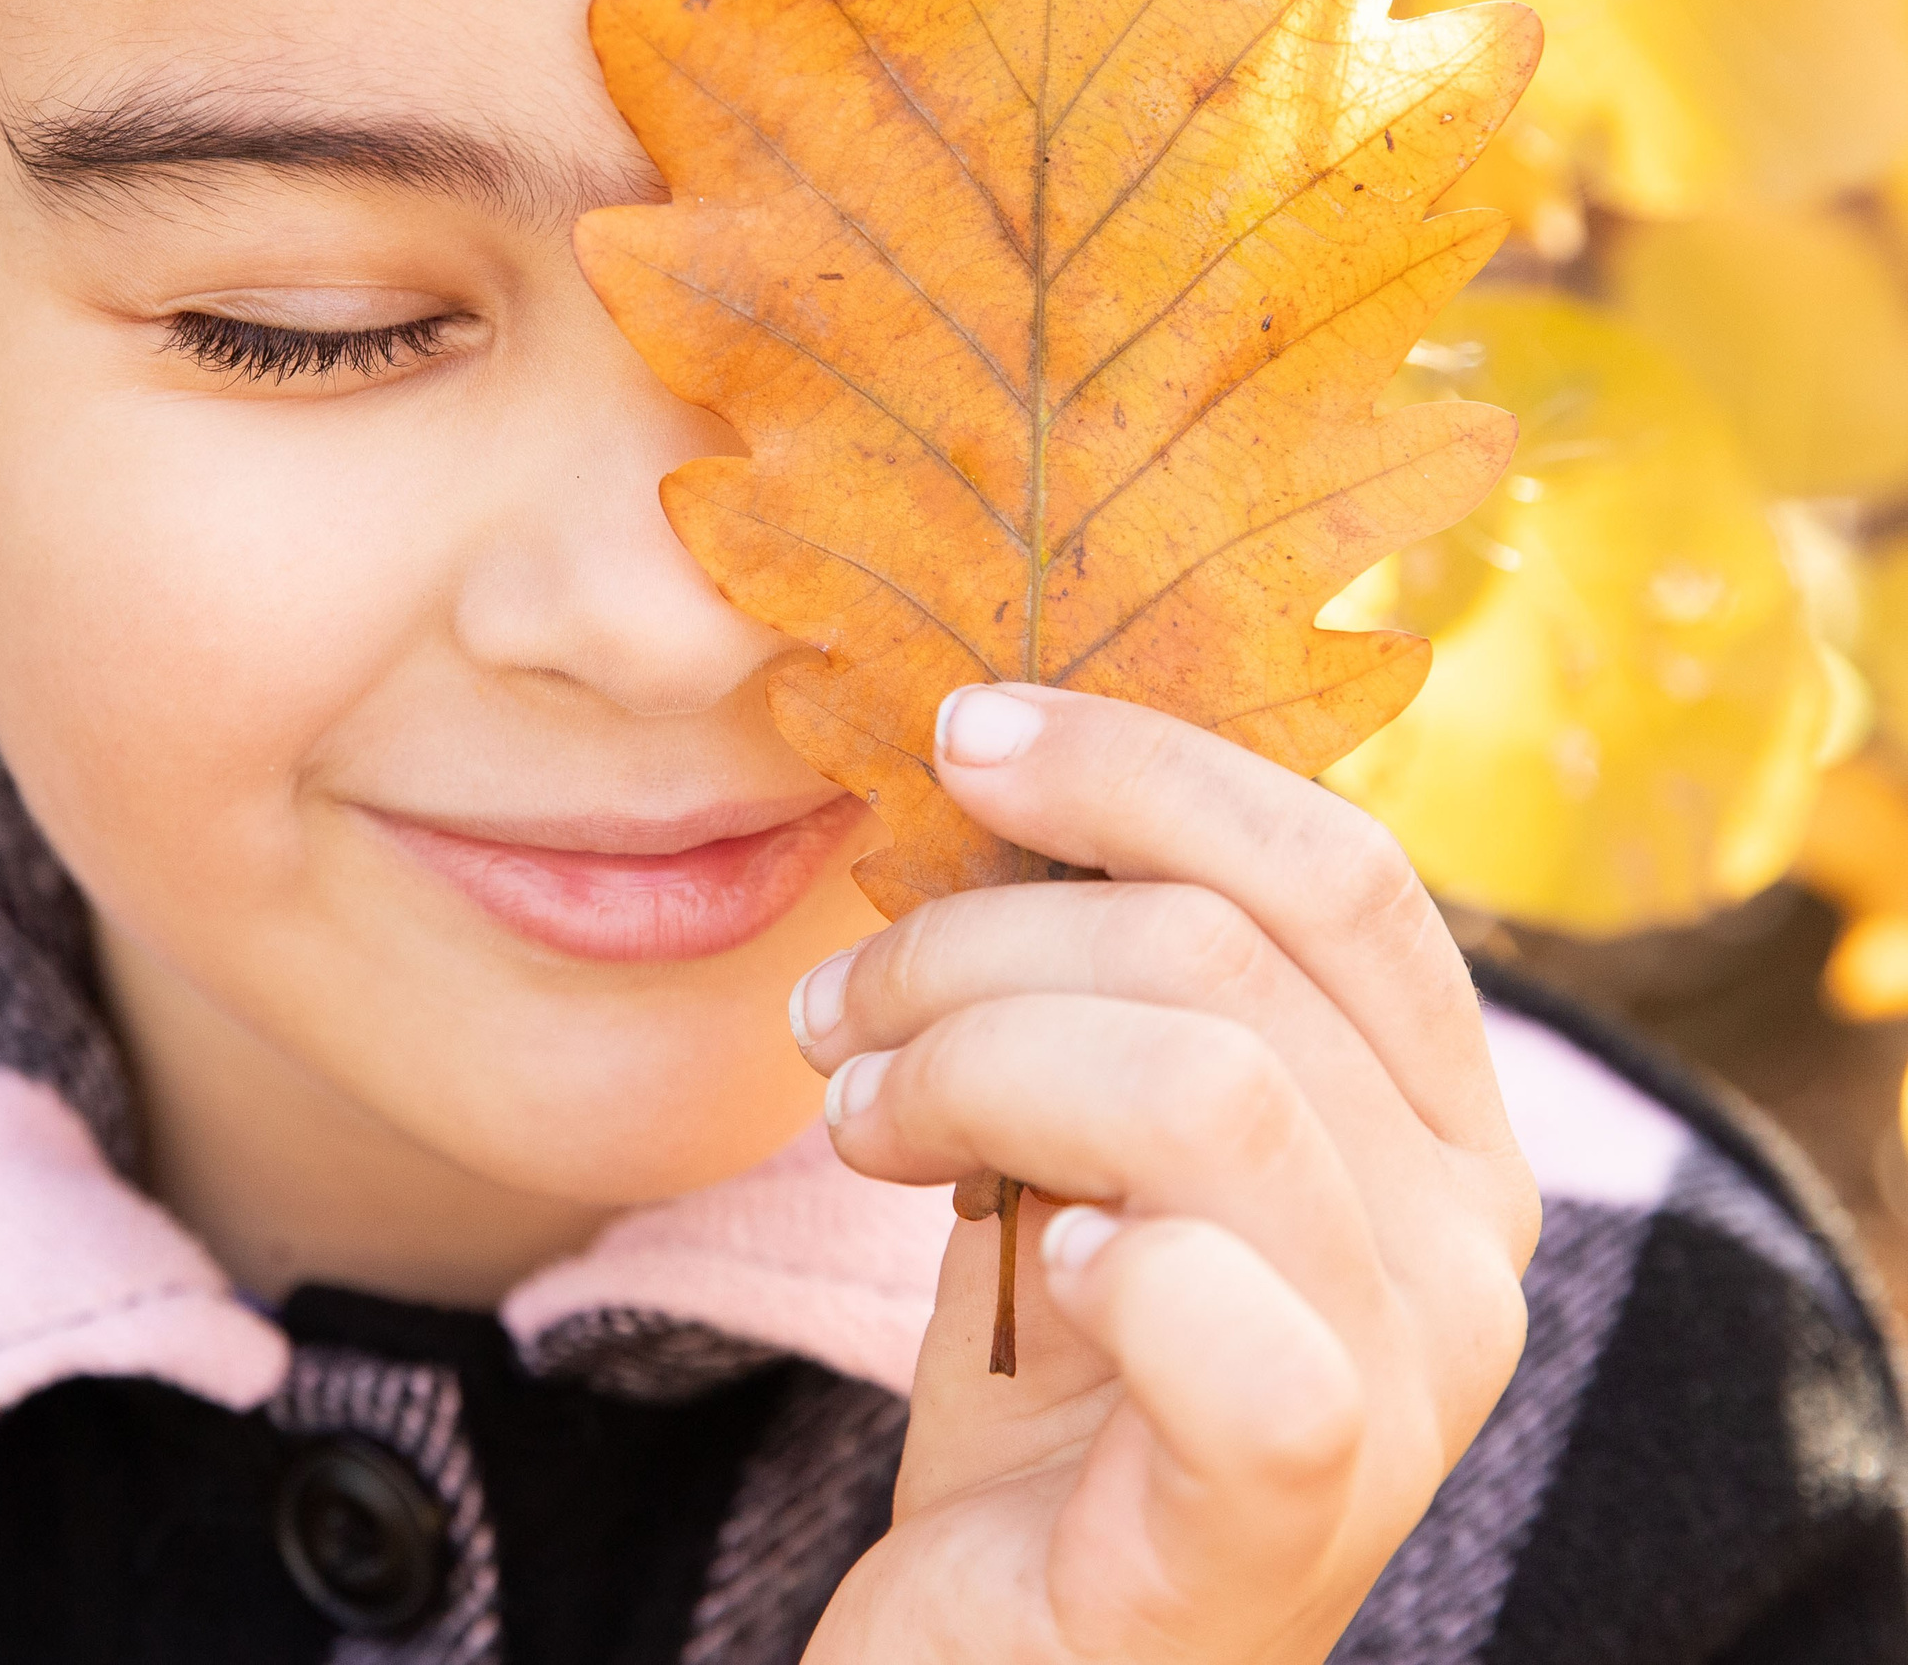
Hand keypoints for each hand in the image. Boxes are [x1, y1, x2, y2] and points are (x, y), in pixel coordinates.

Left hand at [794, 685, 1537, 1664]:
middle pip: (1228, 952)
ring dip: (972, 1060)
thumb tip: (998, 750)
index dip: (1143, 766)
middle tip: (839, 1006)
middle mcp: (1469, 1245)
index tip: (961, 736)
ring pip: (1207, 1091)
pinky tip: (1030, 1268)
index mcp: (1435, 1114)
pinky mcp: (1283, 1531)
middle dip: (979, 936)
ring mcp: (1406, 1393)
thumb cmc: (1047, 1367)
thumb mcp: (1081, 1122)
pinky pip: (1239, 1341)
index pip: (1337, 862)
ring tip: (862, 1118)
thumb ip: (1098, 968)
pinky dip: (1111, 1265)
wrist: (1010, 1640)